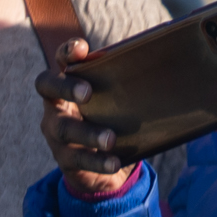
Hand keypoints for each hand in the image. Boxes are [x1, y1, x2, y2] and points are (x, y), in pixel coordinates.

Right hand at [36, 36, 139, 195]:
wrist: (103, 167)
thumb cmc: (113, 121)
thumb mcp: (118, 102)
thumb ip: (129, 84)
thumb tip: (169, 65)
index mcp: (70, 82)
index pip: (61, 60)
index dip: (67, 51)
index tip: (82, 49)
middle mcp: (57, 103)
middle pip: (47, 86)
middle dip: (66, 86)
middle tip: (88, 92)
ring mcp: (56, 132)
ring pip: (64, 129)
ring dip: (88, 133)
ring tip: (110, 139)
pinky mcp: (64, 159)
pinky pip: (77, 160)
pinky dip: (97, 162)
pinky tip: (114, 162)